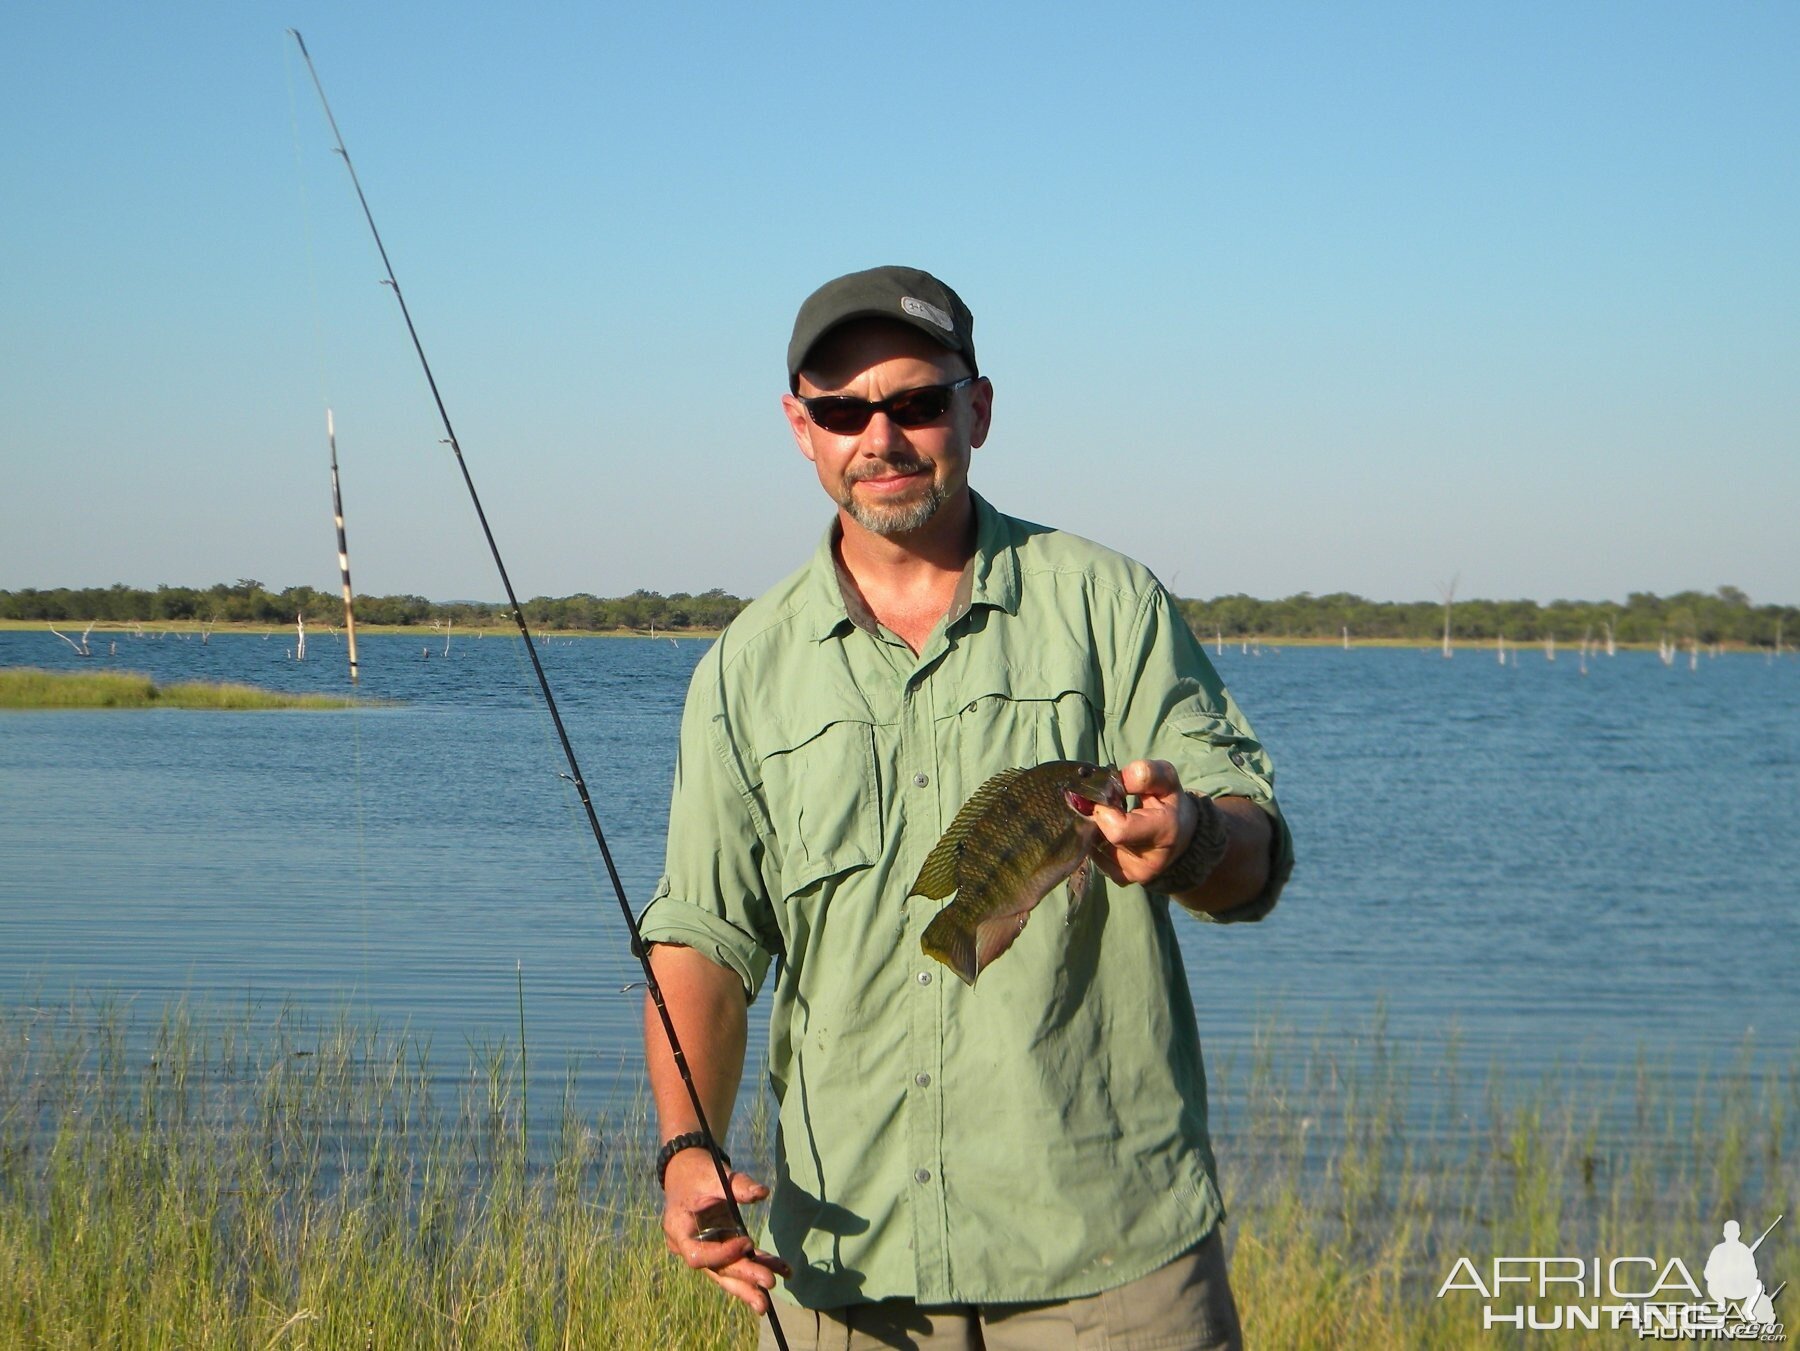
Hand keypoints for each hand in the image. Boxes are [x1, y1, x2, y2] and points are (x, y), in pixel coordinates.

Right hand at [660, 1147, 791, 1313]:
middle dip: (742, 1282)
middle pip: (715, 1270)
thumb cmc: (698, 1172)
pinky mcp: (717, 1246)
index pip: (698, 1254)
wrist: (686, 1171)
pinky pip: (736, 1260)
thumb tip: (762, 1193)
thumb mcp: (715, 1174)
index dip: (722, 1254)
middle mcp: (687, 1245)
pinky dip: (757, 1263)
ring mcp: (702, 1248)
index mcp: (678, 1228)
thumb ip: (738, 1185)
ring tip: (770, 1300)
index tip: (747, 1241)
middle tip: (766, 1293)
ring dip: (750, 1284)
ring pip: (726, 1271)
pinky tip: (780, 1269)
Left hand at [1088, 759, 1195, 887]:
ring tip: (1112, 817)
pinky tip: (1110, 831)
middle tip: (1106, 803)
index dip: (1104, 808)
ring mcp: (1132, 874)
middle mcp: (1147, 862)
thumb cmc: (1171, 803)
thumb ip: (1146, 774)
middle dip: (1097, 816)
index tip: (1108, 795)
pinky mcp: (1121, 879)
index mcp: (1163, 833)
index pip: (1117, 829)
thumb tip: (1111, 782)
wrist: (1183, 837)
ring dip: (1095, 827)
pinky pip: (1095, 855)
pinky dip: (1097, 840)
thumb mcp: (1166, 780)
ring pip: (1093, 846)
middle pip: (1101, 836)